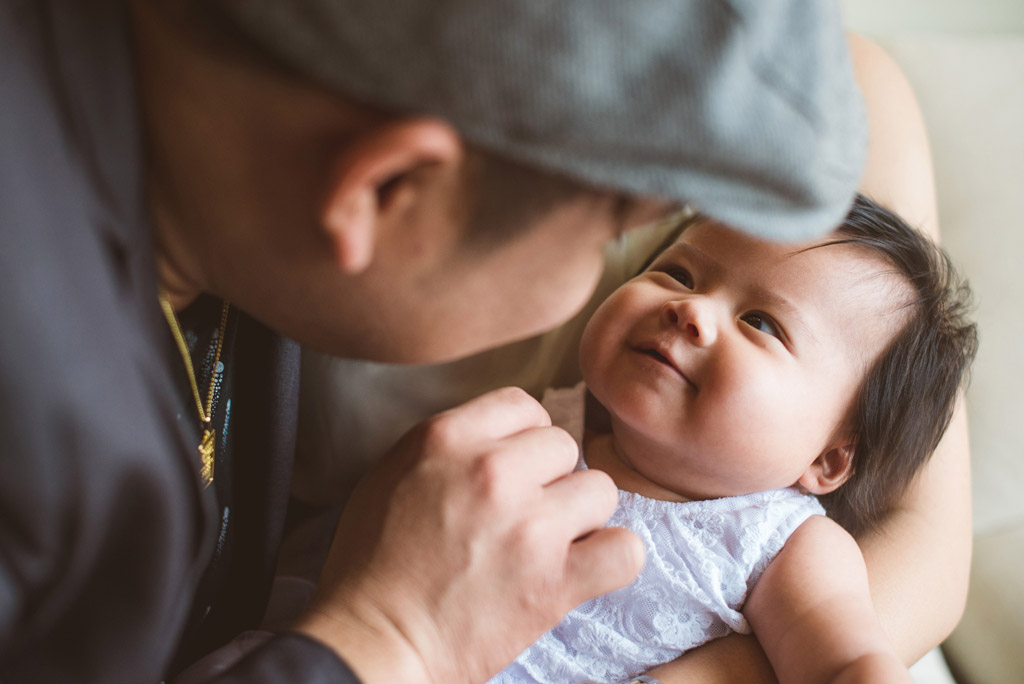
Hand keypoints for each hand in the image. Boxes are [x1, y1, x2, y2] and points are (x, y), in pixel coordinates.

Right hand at [294, 387, 643, 683]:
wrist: (374, 642)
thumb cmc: (371, 564)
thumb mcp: (393, 473)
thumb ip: (450, 445)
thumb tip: (500, 438)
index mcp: (448, 438)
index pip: (524, 406)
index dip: (524, 439)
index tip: (515, 469)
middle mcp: (493, 471)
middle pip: (564, 446)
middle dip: (550, 479)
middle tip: (526, 514)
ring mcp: (530, 526)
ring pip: (601, 490)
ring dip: (581, 517)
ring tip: (552, 543)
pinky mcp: (555, 582)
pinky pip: (625, 549)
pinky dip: (612, 560)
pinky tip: (584, 569)